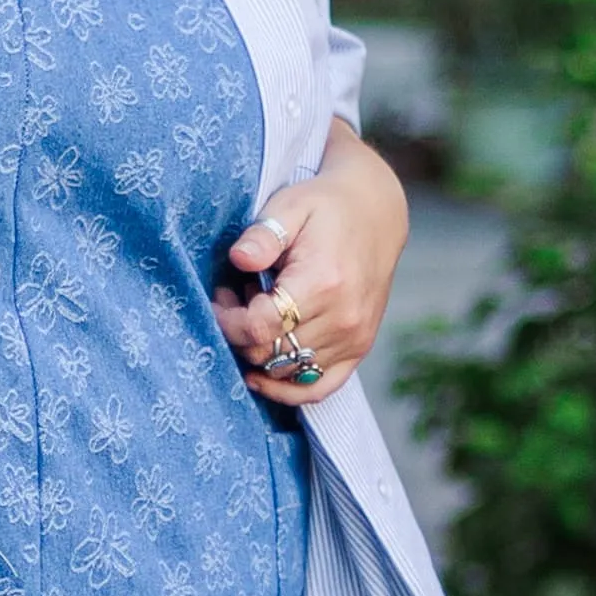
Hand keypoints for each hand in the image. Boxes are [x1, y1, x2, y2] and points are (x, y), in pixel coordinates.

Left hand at [217, 133, 409, 413]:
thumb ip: (263, 234)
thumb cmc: (325, 207)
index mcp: (323, 282)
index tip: (219, 299)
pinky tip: (262, 376)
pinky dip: (287, 390)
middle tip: (233, 300)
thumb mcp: (290, 206)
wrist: (376, 213)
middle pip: (269, 354)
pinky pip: (319, 388)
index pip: (260, 328)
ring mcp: (354, 338)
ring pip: (287, 372)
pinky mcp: (359, 348)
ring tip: (257, 314)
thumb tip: (239, 259)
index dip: (228, 321)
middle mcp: (342, 318)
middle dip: (238, 333)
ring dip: (259, 352)